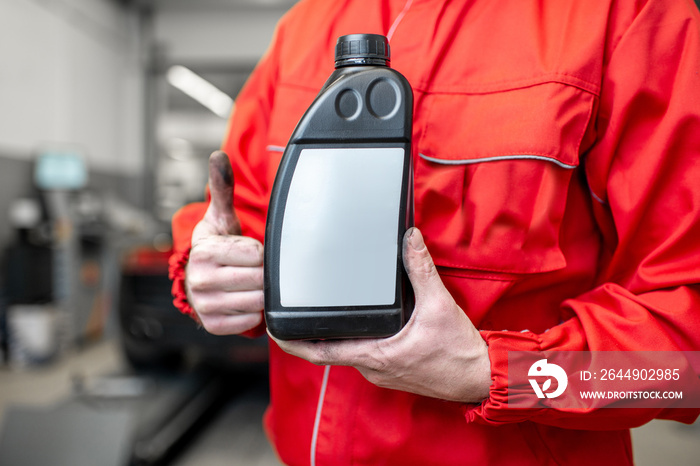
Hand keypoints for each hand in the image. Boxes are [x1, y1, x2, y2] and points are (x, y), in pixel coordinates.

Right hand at [186, 151, 263, 334]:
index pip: (255, 253)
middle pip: (259, 278)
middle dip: (263, 272)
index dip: (260, 251)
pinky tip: (245, 298)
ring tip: (250, 282)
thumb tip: (219, 156)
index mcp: (204, 251)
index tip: (251, 251)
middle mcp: (201, 280)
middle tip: (255, 268)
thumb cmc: (217, 247)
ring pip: (258, 300)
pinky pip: (252, 321)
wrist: (198, 278)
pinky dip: (255, 311)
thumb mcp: (219, 218)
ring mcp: (206, 306)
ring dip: (261, 292)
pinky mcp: (214, 325)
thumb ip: (223, 189)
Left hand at [270, 228, 491, 402]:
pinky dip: (351, 339)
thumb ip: (421, 269)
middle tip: (290, 312)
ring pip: (346, 352)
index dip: (293, 343)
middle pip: (329, 350)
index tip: (272, 330)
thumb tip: (409, 239)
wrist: (479, 378)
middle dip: (309, 333)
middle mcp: (372, 368)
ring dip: (331, 336)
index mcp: (375, 355)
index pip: (321, 352)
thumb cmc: (458, 352)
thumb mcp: (439, 305)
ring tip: (319, 312)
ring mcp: (380, 372)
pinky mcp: (391, 370)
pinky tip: (355, 323)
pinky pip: (363, 354)